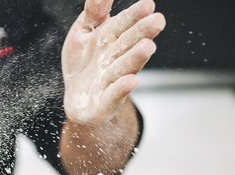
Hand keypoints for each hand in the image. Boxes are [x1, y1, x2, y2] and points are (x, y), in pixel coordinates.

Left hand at [62, 0, 164, 125]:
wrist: (77, 98)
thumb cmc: (83, 63)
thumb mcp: (82, 33)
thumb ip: (93, 14)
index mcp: (111, 38)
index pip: (124, 24)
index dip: (135, 15)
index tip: (147, 4)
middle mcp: (116, 59)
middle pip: (129, 44)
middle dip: (142, 33)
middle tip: (157, 21)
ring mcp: (112, 81)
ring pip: (125, 68)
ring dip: (135, 58)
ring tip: (147, 47)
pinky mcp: (106, 104)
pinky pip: (113, 96)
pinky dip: (120, 89)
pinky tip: (130, 81)